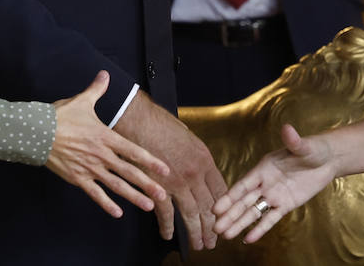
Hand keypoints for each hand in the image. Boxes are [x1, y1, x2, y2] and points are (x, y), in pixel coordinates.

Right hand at [45, 71, 171, 217]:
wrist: (37, 132)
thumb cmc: (60, 116)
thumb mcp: (82, 101)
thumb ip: (97, 89)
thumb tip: (104, 74)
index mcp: (106, 137)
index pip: (133, 151)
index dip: (150, 161)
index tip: (165, 171)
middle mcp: (102, 155)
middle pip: (129, 172)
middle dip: (147, 185)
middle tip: (163, 196)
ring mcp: (90, 168)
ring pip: (116, 186)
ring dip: (133, 196)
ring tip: (149, 206)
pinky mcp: (77, 178)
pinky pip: (95, 193)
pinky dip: (107, 204)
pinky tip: (118, 213)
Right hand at [114, 90, 227, 249]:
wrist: (139, 119)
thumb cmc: (162, 124)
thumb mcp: (190, 138)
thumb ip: (198, 157)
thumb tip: (202, 171)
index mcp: (205, 159)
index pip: (222, 191)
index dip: (224, 208)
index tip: (225, 218)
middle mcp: (195, 173)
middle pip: (209, 206)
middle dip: (212, 227)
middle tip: (214, 241)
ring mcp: (177, 181)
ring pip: (191, 214)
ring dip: (195, 232)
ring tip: (198, 245)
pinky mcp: (158, 186)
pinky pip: (166, 213)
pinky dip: (168, 226)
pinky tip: (169, 235)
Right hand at [212, 124, 337, 242]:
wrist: (328, 160)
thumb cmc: (314, 149)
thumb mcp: (304, 146)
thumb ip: (293, 141)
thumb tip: (287, 128)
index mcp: (264, 168)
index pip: (243, 185)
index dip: (230, 197)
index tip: (216, 208)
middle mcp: (265, 183)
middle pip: (244, 201)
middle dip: (230, 214)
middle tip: (215, 228)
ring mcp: (274, 195)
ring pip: (254, 212)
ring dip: (240, 223)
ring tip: (225, 236)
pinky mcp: (285, 205)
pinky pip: (271, 219)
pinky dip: (260, 228)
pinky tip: (248, 239)